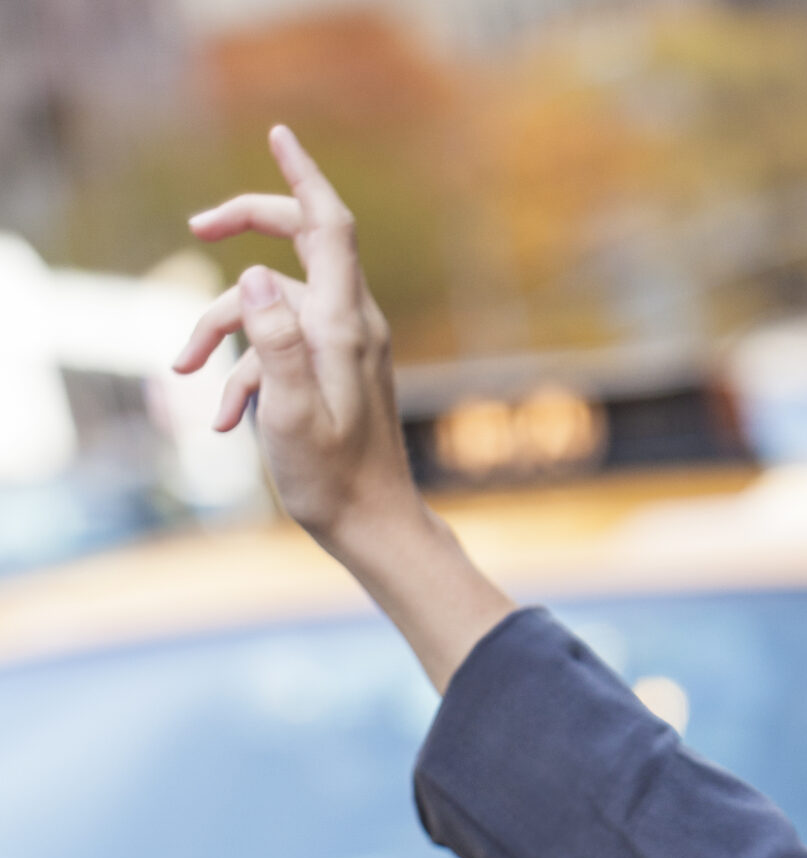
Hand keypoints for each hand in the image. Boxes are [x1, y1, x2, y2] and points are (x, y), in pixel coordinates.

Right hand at [173, 125, 414, 547]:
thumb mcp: (291, 411)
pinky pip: (282, 350)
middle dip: (245, 231)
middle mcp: (350, 324)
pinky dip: (247, 374)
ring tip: (186, 375)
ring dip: (223, 332)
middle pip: (298, 245)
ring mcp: (343, 348)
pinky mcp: (333, 373)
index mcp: (344, 323)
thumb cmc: (335, 479)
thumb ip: (274, 340)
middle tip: (196, 230)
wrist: (374, 529)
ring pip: (273, 306)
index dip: (302, 175)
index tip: (278, 134)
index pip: (328, 225)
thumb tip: (254, 274)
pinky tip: (224, 420)